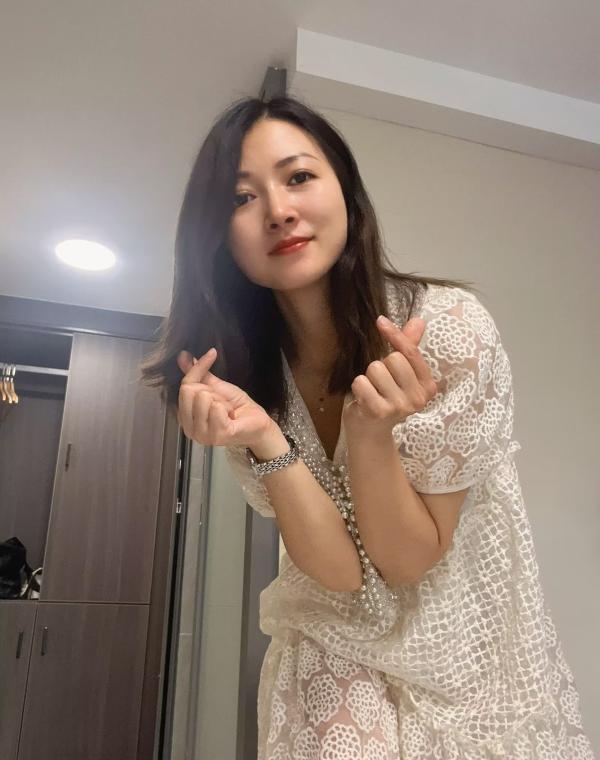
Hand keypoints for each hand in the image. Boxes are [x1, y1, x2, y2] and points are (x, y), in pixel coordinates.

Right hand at [177, 348, 275, 447]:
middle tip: (222, 402)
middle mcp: (189, 429)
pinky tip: (231, 417)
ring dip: (221, 401)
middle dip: (211, 391)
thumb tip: (183, 355)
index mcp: (185, 418)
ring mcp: (202, 435)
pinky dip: (227, 407)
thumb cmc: (236, 407)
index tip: (212, 353)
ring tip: (227, 411)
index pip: (184, 386)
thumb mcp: (215, 387)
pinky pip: (216, 408)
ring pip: (203, 398)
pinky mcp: (217, 435)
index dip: (198, 368)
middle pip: (190, 391)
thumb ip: (198, 373)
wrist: (257, 422)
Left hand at [342, 316, 438, 434]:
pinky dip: (358, 387)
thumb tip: (419, 320)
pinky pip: (361, 382)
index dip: (394, 335)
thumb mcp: (400, 373)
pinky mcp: (379, 411)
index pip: (411, 352)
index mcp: (428, 386)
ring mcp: (399, 406)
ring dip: (368, 377)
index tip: (380, 321)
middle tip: (380, 384)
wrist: (370, 431)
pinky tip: (363, 400)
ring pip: (376, 368)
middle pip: (393, 358)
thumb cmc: (385, 396)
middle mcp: (418, 398)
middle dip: (380, 366)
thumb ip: (409, 346)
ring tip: (372, 392)